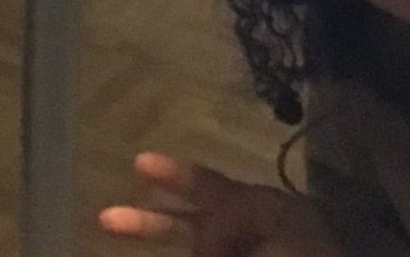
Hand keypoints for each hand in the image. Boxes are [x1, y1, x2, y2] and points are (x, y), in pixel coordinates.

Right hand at [100, 152, 343, 256]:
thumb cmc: (304, 253)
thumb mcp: (272, 236)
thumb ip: (224, 231)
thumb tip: (199, 244)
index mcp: (263, 211)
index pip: (211, 188)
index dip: (175, 175)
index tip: (138, 162)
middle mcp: (253, 234)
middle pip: (194, 226)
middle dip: (151, 223)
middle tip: (104, 216)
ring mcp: (252, 250)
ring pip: (201, 247)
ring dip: (165, 235)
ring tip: (122, 226)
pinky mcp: (250, 253)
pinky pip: (212, 252)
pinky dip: (196, 251)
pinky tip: (167, 254)